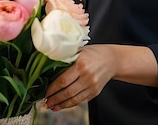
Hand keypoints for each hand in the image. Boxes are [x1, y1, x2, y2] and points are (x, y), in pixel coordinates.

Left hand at [42, 43, 157, 110]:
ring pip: (74, 99)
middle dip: (54, 99)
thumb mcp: (79, 51)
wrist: (112, 60)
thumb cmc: (94, 53)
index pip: (63, 80)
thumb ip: (66, 58)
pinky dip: (70, 104)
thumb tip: (47, 65)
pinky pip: (80, 101)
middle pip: (67, 92)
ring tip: (52, 107)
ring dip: (61, 105)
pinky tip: (63, 105)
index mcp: (81, 65)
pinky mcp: (95, 92)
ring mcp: (92, 86)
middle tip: (45, 103)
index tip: (45, 92)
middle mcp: (87, 77)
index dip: (52, 89)